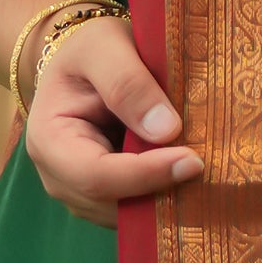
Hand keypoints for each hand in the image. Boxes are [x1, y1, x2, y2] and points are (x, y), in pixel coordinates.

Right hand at [26, 13, 202, 224]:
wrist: (84, 60)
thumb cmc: (90, 49)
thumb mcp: (104, 46)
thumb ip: (128, 83)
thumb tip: (166, 131)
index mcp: (49, 140)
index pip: (96, 175)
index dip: (145, 174)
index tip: (193, 161)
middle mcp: (59, 177)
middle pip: (114, 204)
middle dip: (163, 190)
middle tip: (211, 168)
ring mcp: (82, 194)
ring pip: (129, 216)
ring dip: (168, 199)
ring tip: (205, 170)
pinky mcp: (107, 199)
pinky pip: (138, 211)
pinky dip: (166, 197)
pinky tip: (191, 175)